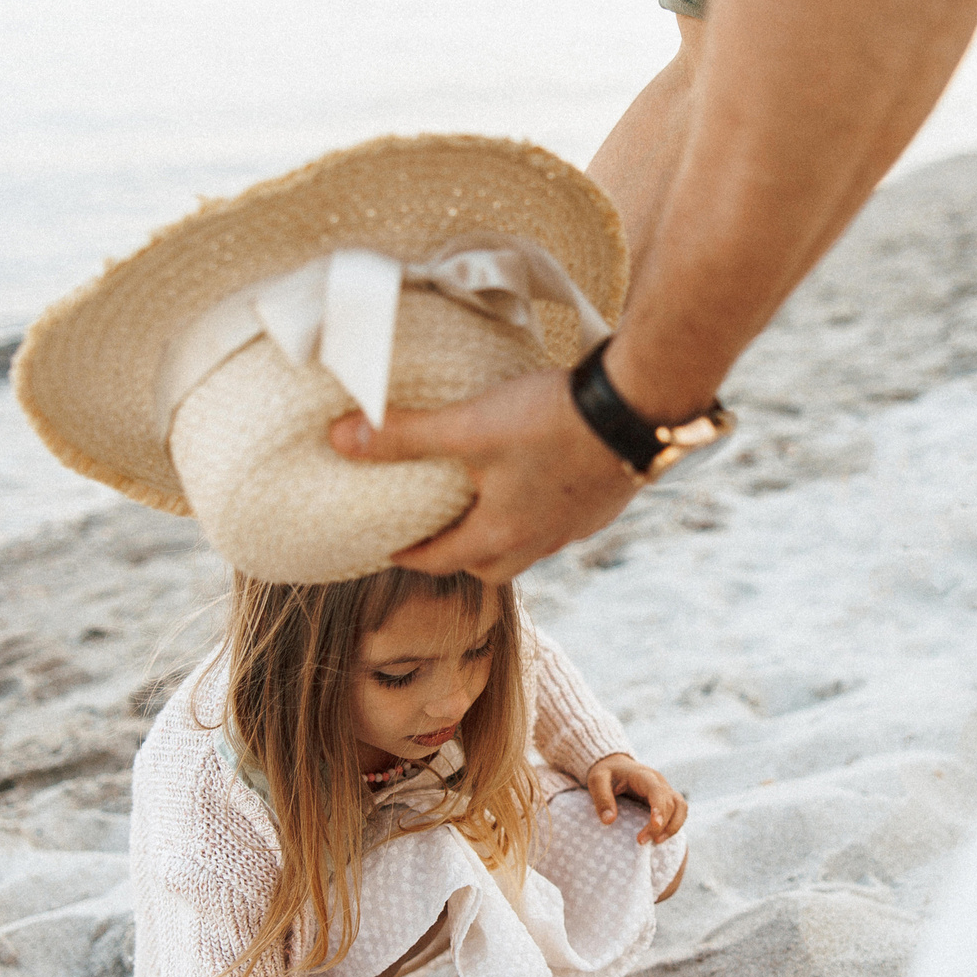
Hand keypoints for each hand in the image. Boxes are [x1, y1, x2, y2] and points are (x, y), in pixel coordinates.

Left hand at [330, 370, 638, 583]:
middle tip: (439, 536)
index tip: (391, 550)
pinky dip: (540, 511)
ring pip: (530, 546)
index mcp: (501, 534)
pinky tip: (540, 481)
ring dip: (503, 535)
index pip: (443, 560)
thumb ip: (404, 435)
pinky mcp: (604, 502)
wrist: (636, 409)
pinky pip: (562, 521)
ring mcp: (576, 525)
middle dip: (460, 557)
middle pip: (490, 566)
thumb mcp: (468, 427)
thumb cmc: (549, 422)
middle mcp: (539, 540)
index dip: (411, 556)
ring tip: (487, 506)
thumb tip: (340, 439)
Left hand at [587, 753, 687, 842]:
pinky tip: (660, 838)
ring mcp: (665, 791)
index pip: (658, 791)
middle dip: (661, 825)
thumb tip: (609, 820)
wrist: (616, 765)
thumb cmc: (606, 772)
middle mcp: (660, 782)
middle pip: (671, 803)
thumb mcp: (597, 780)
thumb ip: (602, 798)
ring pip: (681, 808)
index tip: (655, 826)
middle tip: (641, 841)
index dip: (660, 809)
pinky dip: (674, 825)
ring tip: (657, 842)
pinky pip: (679, 812)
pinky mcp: (666, 800)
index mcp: (644, 776)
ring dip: (674, 826)